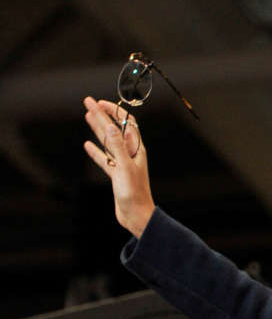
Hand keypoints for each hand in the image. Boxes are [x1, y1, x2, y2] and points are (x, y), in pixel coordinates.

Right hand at [82, 96, 154, 237]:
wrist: (136, 216)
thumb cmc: (134, 193)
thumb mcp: (124, 167)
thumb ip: (117, 147)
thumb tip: (110, 126)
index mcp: (136, 149)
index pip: (126, 123)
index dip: (114, 111)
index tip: (99, 103)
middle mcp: (130, 154)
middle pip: (114, 129)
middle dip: (102, 115)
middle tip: (87, 102)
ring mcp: (123, 164)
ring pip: (108, 142)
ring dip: (97, 128)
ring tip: (87, 116)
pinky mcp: (116, 175)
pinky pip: (104, 159)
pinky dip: (95, 151)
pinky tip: (87, 145)